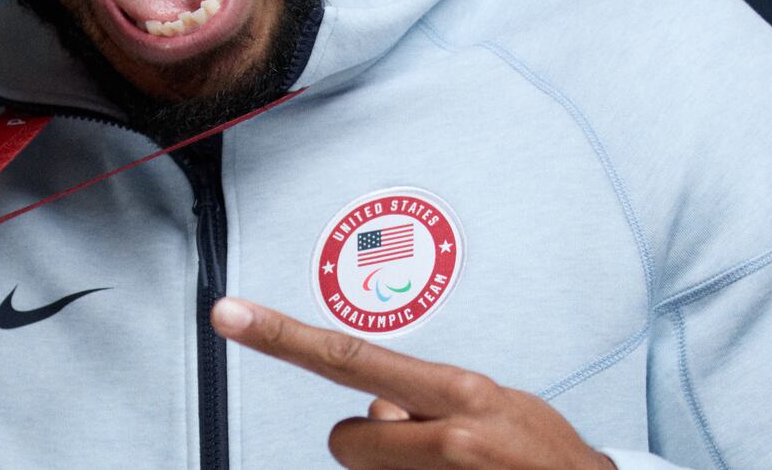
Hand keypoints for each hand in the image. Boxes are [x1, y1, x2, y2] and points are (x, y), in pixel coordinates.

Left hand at [212, 298, 614, 469]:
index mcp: (458, 395)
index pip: (349, 358)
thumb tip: (373, 407)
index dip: (281, 337)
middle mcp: (449, 436)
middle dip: (371, 446)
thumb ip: (428, 398)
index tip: (229, 315)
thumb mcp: (493, 406)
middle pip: (345, 439)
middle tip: (423, 452)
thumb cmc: (542, 457)